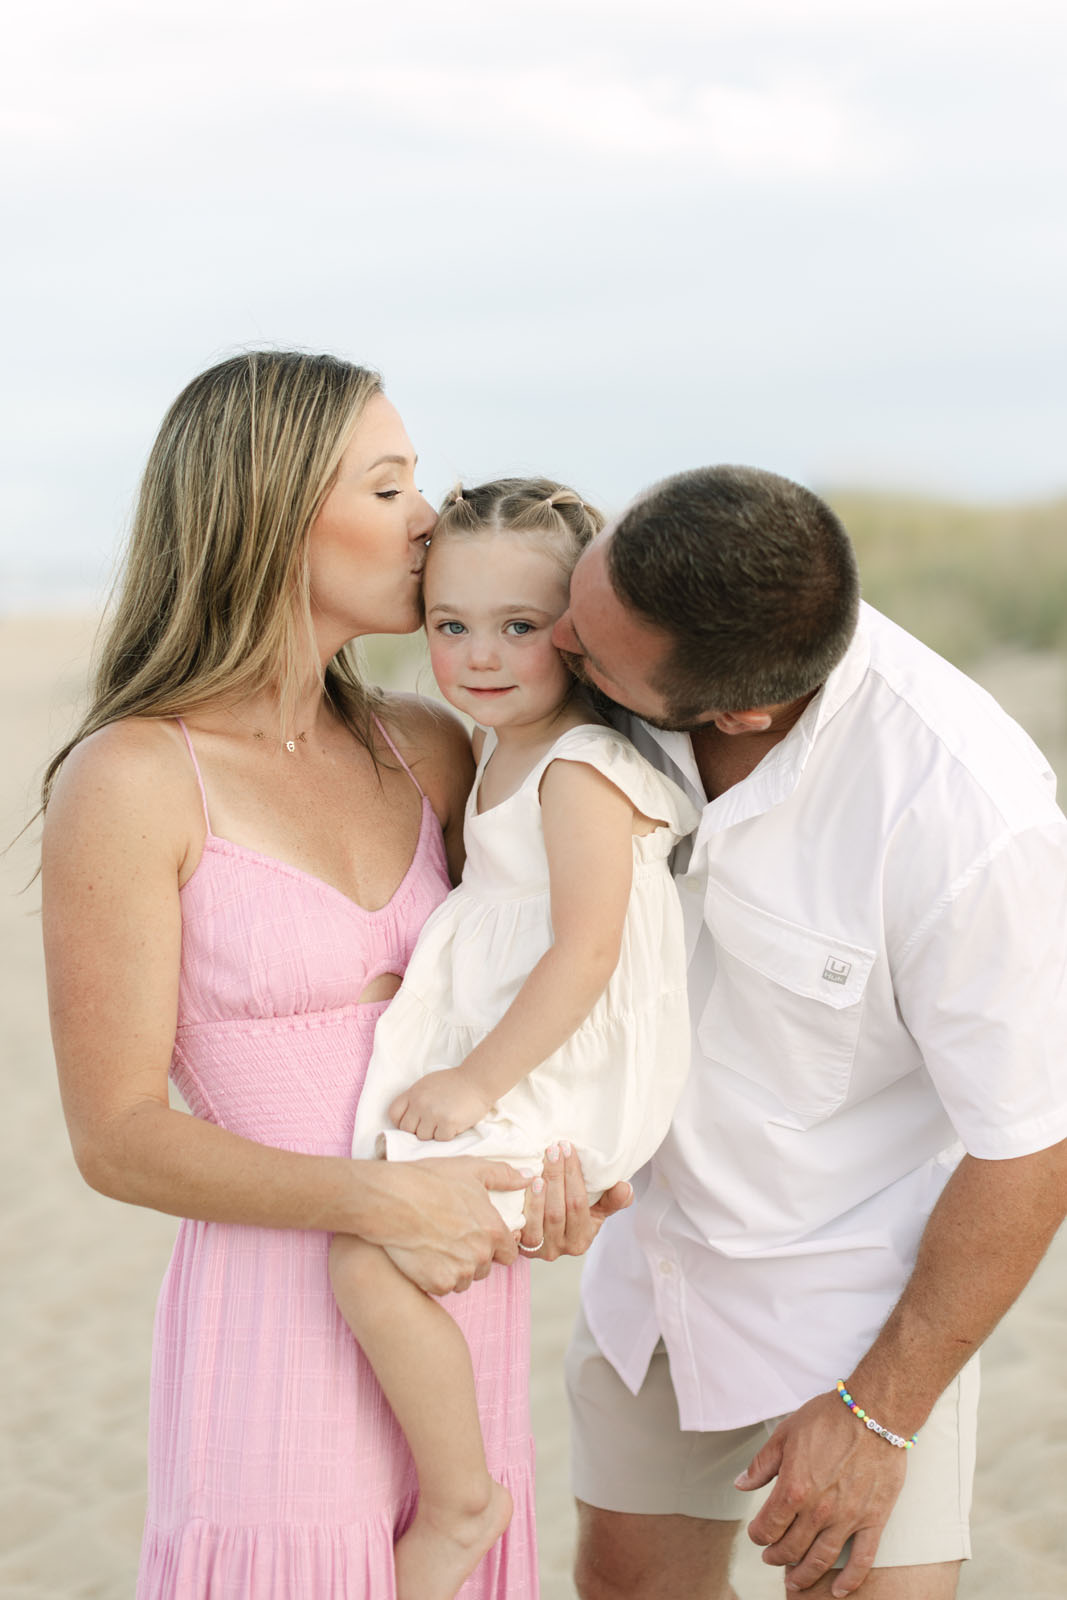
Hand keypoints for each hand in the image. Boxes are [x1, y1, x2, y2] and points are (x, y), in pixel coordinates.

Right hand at [372, 1156, 524, 1295]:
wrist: (391, 1200)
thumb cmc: (429, 1181)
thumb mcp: (470, 1169)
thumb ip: (503, 1175)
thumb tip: (528, 1178)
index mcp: (492, 1229)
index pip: (508, 1253)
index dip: (495, 1246)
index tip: (478, 1237)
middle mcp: (480, 1255)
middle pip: (485, 1267)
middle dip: (473, 1257)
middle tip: (452, 1237)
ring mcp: (459, 1272)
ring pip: (464, 1280)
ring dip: (455, 1269)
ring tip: (436, 1244)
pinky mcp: (437, 1283)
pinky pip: (444, 1287)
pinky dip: (435, 1277)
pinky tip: (424, 1256)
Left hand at [388, 1068, 492, 1141]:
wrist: (477, 1080)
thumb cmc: (454, 1083)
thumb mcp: (428, 1084)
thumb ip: (416, 1099)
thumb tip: (408, 1119)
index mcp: (414, 1092)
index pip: (394, 1114)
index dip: (401, 1122)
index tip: (412, 1122)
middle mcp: (420, 1103)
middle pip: (407, 1129)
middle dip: (418, 1129)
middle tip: (432, 1124)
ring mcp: (433, 1113)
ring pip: (423, 1137)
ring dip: (434, 1133)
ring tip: (445, 1121)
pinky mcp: (448, 1123)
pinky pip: (440, 1139)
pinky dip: (447, 1134)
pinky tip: (454, 1123)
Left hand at [517, 1139, 632, 1260]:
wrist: (547, 1234)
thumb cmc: (575, 1215)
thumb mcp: (598, 1210)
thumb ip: (614, 1200)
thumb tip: (625, 1187)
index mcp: (582, 1239)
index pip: (578, 1204)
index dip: (573, 1176)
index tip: (568, 1149)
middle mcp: (561, 1248)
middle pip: (557, 1211)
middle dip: (555, 1176)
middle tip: (552, 1149)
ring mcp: (539, 1249)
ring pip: (538, 1220)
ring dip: (538, 1193)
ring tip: (538, 1168)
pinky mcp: (520, 1247)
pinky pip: (520, 1229)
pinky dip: (522, 1208)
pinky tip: (521, 1188)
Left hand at [735, 1391, 908, 1595]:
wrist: (874, 1413)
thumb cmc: (828, 1419)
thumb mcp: (785, 1434)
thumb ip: (762, 1465)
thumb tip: (741, 1485)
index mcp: (793, 1489)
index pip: (767, 1528)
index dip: (757, 1535)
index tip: (757, 1534)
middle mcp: (818, 1510)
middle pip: (791, 1549)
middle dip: (776, 1557)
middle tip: (771, 1557)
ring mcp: (847, 1518)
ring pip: (821, 1560)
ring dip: (803, 1575)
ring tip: (794, 1581)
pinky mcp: (873, 1520)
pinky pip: (862, 1560)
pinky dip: (849, 1581)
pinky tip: (837, 1590)